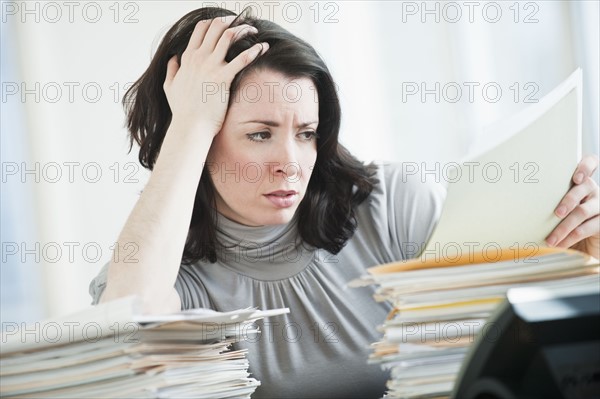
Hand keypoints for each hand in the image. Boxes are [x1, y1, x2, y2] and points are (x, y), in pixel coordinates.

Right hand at [163, 16, 267, 135]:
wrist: (190, 126)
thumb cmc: (182, 110)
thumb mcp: (170, 87)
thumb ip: (171, 70)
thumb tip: (174, 58)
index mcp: (188, 58)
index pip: (201, 29)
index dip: (215, 23)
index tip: (226, 25)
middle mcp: (199, 58)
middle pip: (216, 27)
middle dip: (231, 22)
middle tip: (244, 26)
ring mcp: (211, 67)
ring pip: (228, 36)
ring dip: (244, 30)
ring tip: (254, 32)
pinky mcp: (223, 78)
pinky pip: (241, 59)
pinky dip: (254, 50)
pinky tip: (264, 47)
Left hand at [545, 154, 599, 257]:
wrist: (581, 245)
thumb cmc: (561, 222)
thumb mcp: (554, 209)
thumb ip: (546, 200)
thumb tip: (519, 205)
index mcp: (580, 182)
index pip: (590, 163)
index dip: (585, 166)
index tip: (576, 177)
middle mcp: (592, 191)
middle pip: (584, 187)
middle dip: (568, 201)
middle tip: (556, 213)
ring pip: (582, 211)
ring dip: (563, 226)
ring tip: (550, 239)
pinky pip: (587, 228)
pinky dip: (571, 237)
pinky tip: (560, 245)